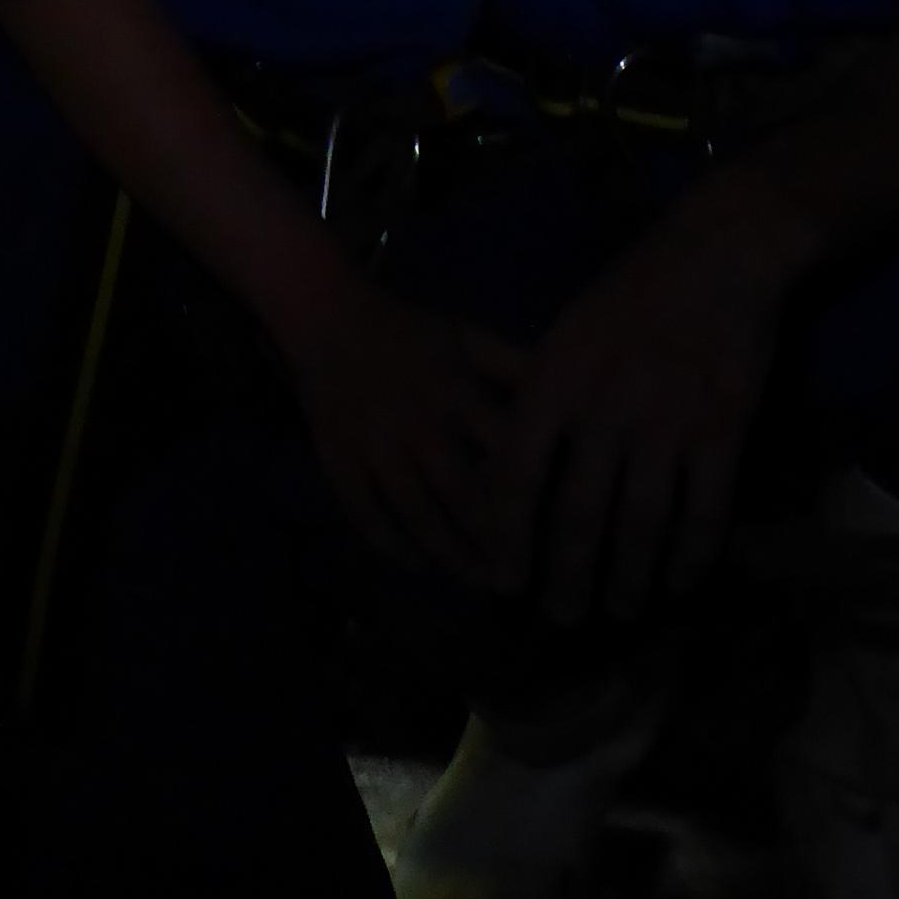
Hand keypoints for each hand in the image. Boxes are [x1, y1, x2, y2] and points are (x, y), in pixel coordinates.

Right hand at [285, 276, 527, 586]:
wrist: (328, 319)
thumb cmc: (408, 331)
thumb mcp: (467, 337)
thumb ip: (515, 365)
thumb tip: (570, 392)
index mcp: (455, 390)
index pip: (501, 450)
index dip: (526, 492)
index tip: (552, 528)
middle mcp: (418, 423)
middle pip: (459, 493)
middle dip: (489, 541)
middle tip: (515, 577)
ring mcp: (375, 445)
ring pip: (414, 512)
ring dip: (446, 553)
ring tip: (474, 580)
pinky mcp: (339, 460)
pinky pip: (365, 513)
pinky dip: (390, 544)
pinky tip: (415, 564)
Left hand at [494, 189, 806, 625]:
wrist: (718, 251)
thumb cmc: (632, 293)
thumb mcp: (567, 332)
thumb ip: (537, 398)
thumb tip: (503, 472)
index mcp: (557, 378)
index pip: (518, 476)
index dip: (508, 539)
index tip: (503, 583)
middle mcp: (606, 405)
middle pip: (579, 514)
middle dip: (567, 577)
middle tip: (561, 617)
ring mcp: (668, 419)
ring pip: (642, 523)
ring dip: (629, 578)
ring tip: (620, 609)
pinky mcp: (723, 427)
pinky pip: (705, 509)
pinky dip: (692, 553)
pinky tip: (681, 579)